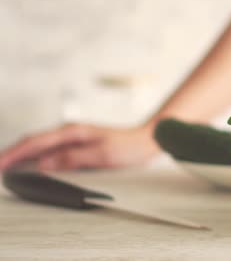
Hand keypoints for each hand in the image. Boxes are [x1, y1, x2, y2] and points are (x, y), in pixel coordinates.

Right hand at [0, 123, 160, 170]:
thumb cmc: (129, 146)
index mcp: (73, 132)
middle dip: (11, 154)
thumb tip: (45, 163)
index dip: (14, 154)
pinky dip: (36, 157)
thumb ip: (73, 158)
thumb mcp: (103, 155)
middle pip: (33, 142)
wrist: (147, 139)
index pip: (35, 142)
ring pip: (40, 146)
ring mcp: (73, 137)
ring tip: (6, 167)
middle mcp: (70, 132)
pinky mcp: (78, 144)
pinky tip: (31, 165)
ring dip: (21, 155)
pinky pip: (50, 150)